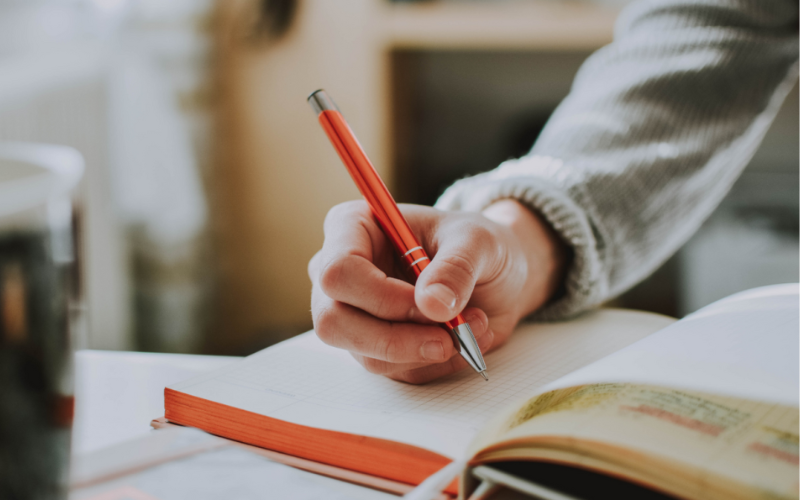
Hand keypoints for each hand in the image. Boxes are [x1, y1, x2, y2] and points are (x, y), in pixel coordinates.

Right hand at [309, 199, 566, 383]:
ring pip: (366, 354)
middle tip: (448, 336)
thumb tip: (433, 305)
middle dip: (396, 338)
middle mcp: (341, 273)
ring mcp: (352, 314)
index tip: (429, 303)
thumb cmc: (476, 245)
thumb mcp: (479, 242)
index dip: (380, 296)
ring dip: (426, 350)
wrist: (495, 274)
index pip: (338, 271)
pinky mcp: (373, 347)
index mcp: (353, 228)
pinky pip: (394, 371)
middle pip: (334, 321)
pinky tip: (463, 337)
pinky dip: (435, 362)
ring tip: (472, 325)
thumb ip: (456, 268)